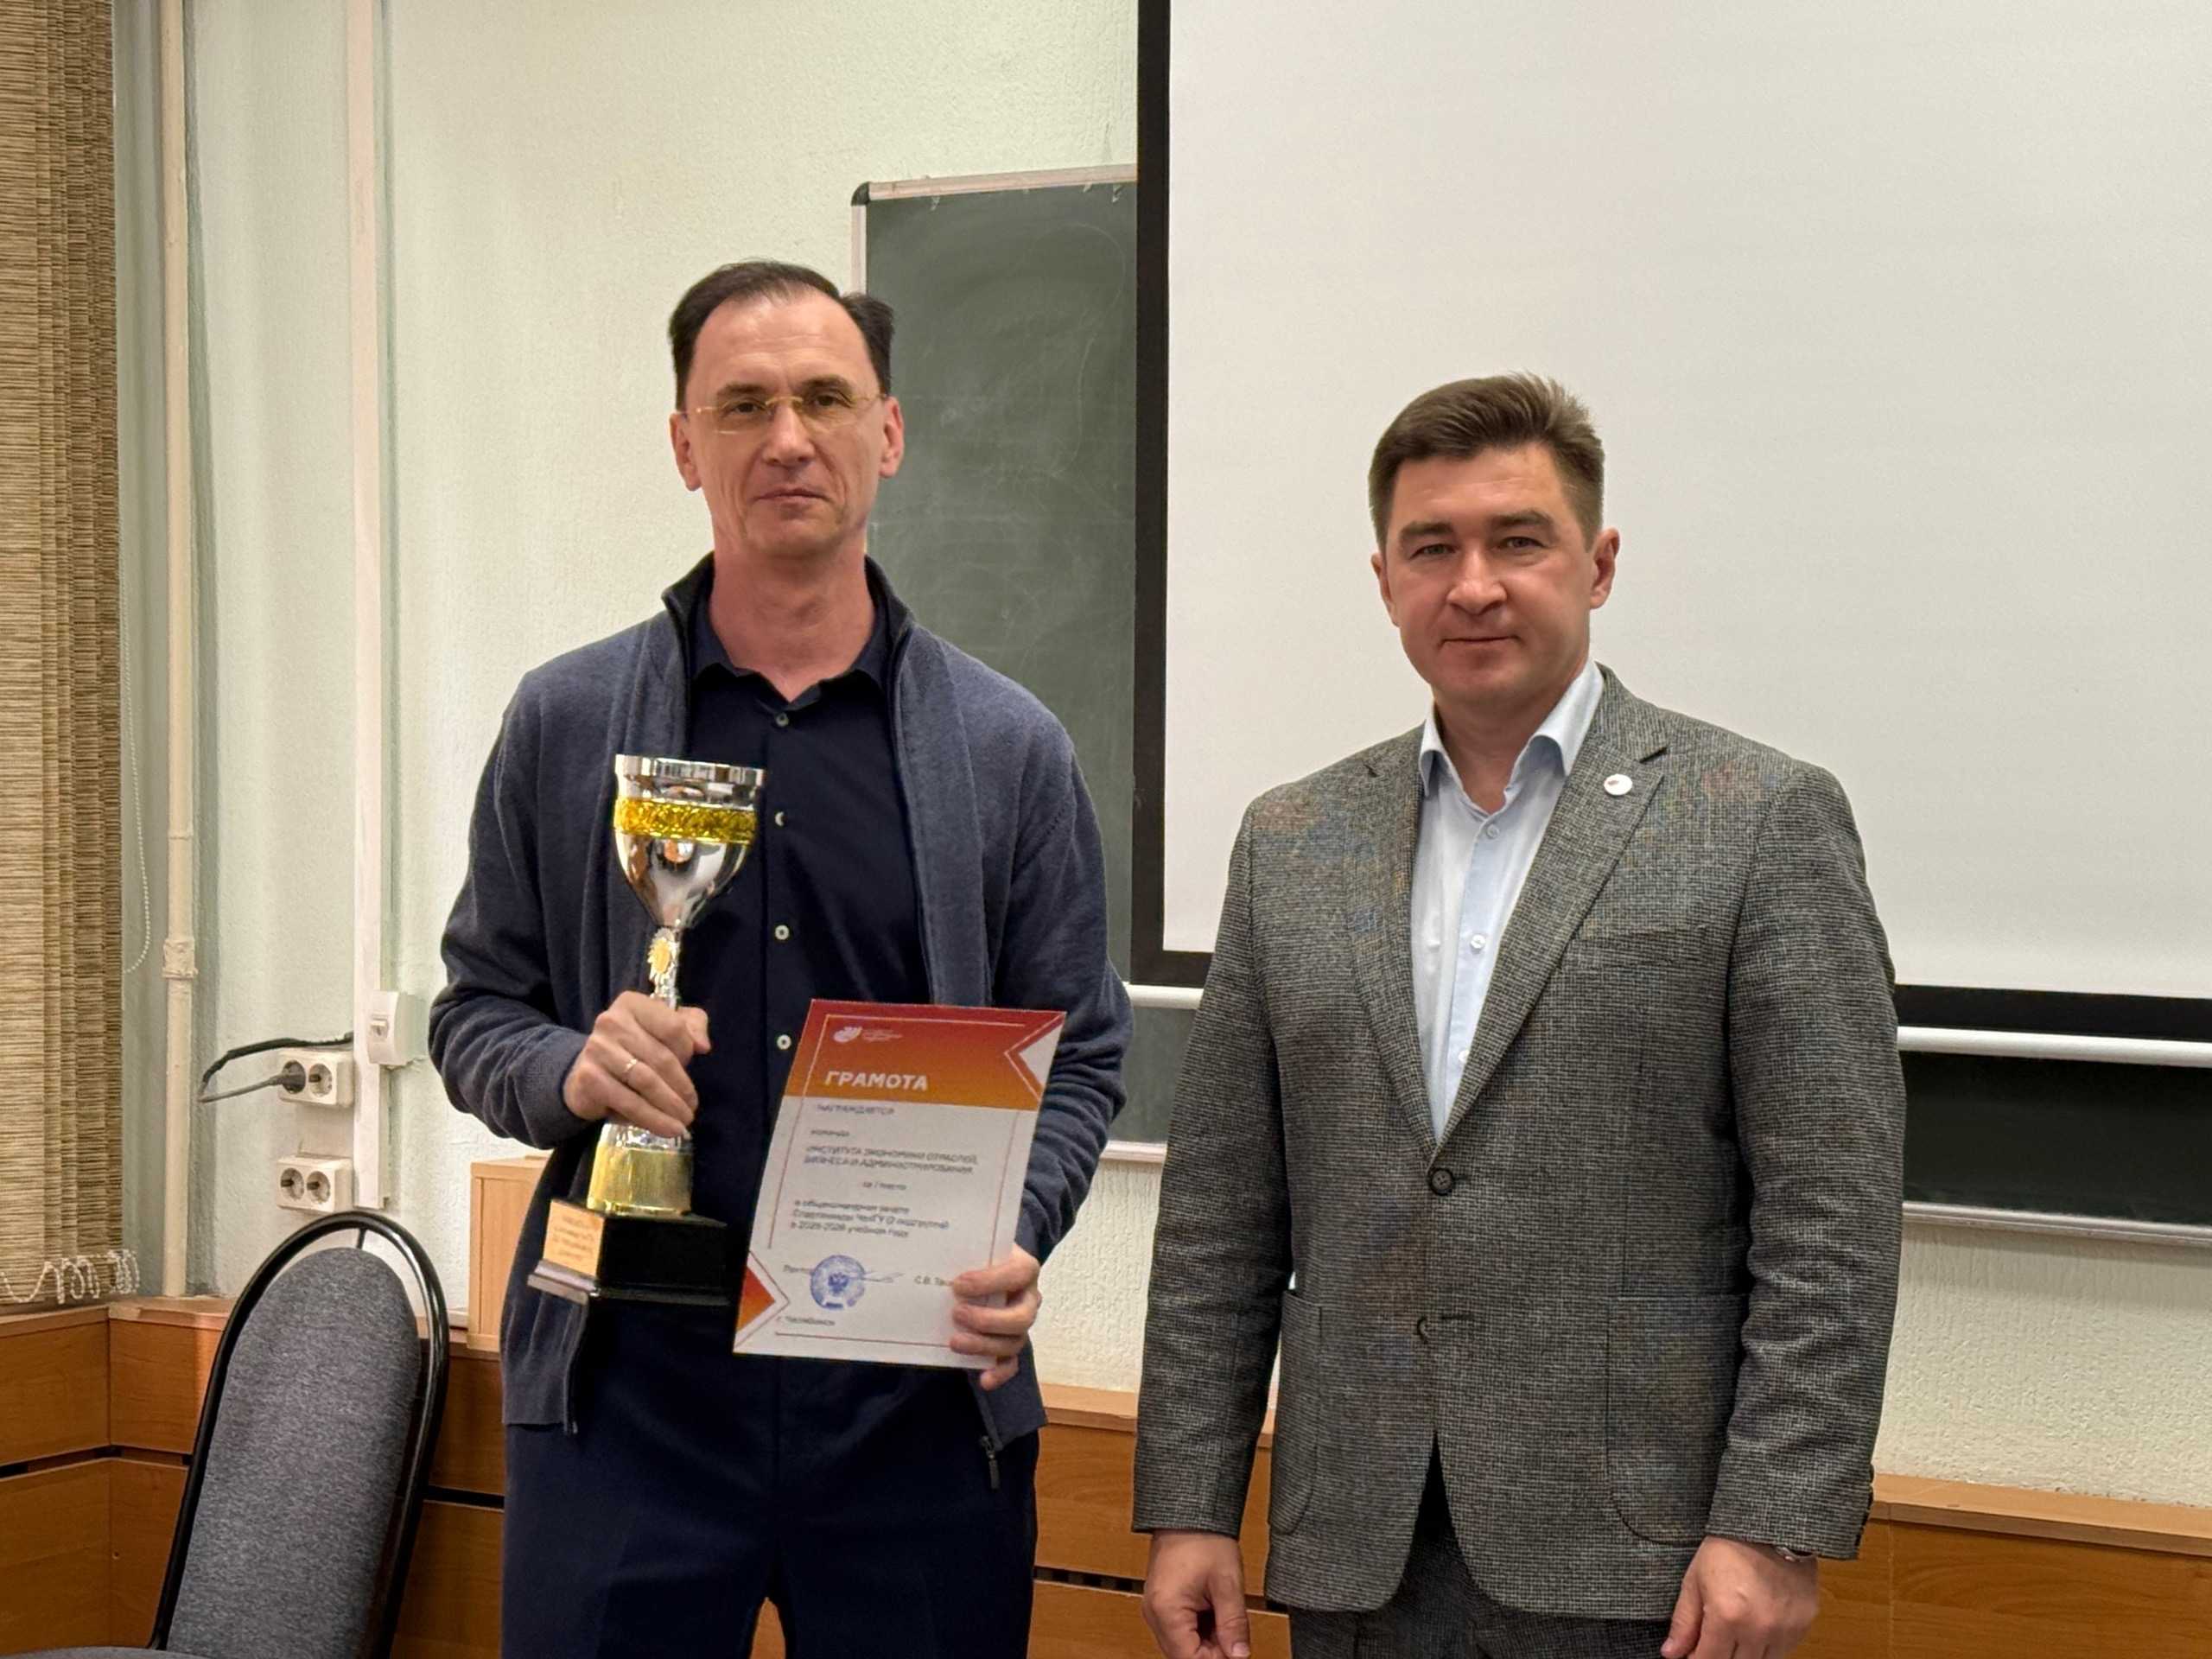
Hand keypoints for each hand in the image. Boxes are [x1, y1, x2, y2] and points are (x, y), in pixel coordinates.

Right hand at [562, 992, 711, 1139]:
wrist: (587, 1073)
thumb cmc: (635, 1047)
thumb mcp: (665, 1028)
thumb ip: (691, 1025)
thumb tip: (702, 1045)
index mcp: (632, 1003)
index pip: (673, 1027)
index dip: (687, 1050)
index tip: (692, 1066)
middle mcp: (611, 1021)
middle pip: (661, 1057)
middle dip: (682, 1086)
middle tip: (693, 1106)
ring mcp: (597, 1049)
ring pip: (646, 1082)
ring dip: (670, 1106)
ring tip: (685, 1121)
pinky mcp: (589, 1078)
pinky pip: (628, 1102)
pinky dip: (652, 1119)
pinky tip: (669, 1129)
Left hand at [949, 1245, 1040, 1390]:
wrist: (979, 1272)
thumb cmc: (977, 1258)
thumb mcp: (974, 1248)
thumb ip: (963, 1251)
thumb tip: (934, 1255)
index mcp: (1024, 1269)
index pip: (1018, 1274)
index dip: (991, 1281)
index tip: (958, 1284)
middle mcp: (1028, 1298)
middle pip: (1022, 1317)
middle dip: (988, 1320)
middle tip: (957, 1313)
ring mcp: (1021, 1324)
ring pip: (1014, 1342)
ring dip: (984, 1345)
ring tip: (954, 1341)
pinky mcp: (1010, 1344)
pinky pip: (1011, 1364)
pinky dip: (999, 1373)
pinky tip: (983, 1379)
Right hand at [1142, 1530, 1250, 1658]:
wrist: (1189, 1513)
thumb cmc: (1205, 1539)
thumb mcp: (1228, 1583)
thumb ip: (1234, 1624)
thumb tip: (1240, 1656)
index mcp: (1166, 1610)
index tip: (1237, 1653)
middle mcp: (1154, 1614)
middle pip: (1184, 1655)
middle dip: (1213, 1651)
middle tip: (1235, 1635)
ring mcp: (1155, 1609)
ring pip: (1183, 1645)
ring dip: (1208, 1641)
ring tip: (1225, 1615)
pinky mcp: (1161, 1604)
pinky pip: (1180, 1630)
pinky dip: (1200, 1629)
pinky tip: (1215, 1612)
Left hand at [1663, 1536, 1819, 1658]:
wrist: (1769, 1527)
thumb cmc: (1727, 1549)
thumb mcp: (1695, 1580)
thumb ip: (1684, 1621)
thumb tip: (1670, 1654)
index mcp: (1727, 1617)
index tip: (1692, 1655)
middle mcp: (1758, 1629)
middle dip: (1720, 1658)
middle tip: (1712, 1644)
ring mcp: (1784, 1629)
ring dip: (1745, 1656)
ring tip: (1735, 1636)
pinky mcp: (1803, 1625)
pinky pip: (1784, 1651)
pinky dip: (1768, 1648)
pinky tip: (1757, 1630)